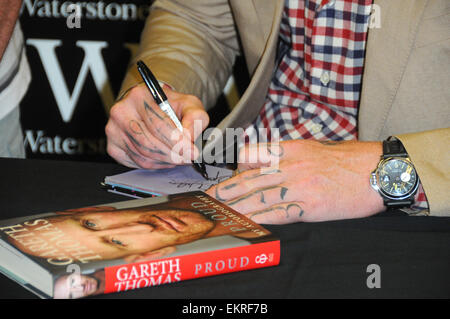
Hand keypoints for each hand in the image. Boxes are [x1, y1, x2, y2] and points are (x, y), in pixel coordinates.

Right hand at [106, 83, 208, 168]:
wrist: (151, 106)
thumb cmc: (169, 105)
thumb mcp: (188, 103)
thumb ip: (194, 117)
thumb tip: (188, 136)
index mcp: (139, 96)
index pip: (158, 125)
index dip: (178, 142)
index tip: (192, 152)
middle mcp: (121, 112)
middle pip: (149, 143)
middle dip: (173, 155)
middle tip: (188, 158)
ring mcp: (114, 130)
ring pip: (144, 156)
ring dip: (166, 161)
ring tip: (179, 157)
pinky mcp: (113, 146)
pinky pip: (137, 162)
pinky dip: (156, 165)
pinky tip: (165, 158)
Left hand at [206, 140, 384, 223]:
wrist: (378, 171)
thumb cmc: (350, 160)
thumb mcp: (316, 148)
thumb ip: (290, 156)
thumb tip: (270, 165)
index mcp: (291, 148)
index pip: (253, 155)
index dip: (235, 166)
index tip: (225, 175)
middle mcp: (290, 165)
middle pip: (249, 178)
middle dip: (226, 189)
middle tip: (208, 197)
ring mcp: (298, 185)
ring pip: (257, 196)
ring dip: (234, 206)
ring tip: (217, 212)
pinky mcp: (308, 205)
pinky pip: (276, 213)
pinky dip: (257, 219)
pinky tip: (244, 223)